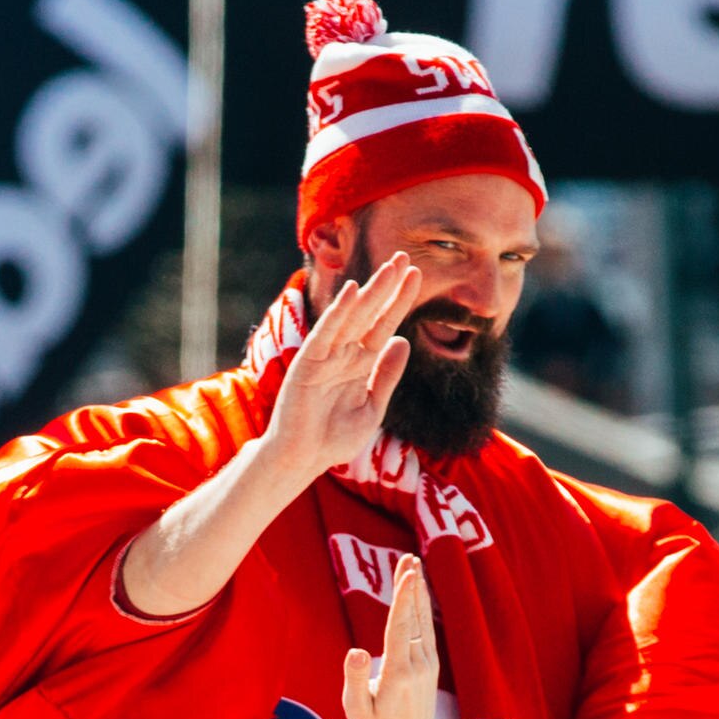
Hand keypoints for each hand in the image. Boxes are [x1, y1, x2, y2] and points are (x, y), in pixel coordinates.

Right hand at [260, 253, 432, 490]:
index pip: (384, 325)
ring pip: (352, 318)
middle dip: (387, 286)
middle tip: (405, 258)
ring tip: (391, 269)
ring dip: (370, 292)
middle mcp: (343, 353)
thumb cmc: (334, 440)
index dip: (399, 301)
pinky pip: (326, 333)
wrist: (303, 460)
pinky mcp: (308, 363)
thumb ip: (386, 375)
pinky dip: (338, 313)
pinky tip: (353, 292)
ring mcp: (325, 356)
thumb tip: (403, 341)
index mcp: (360, 363)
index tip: (416, 276)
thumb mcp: (373, 407)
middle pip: (370, 313)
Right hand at [343, 558, 443, 718]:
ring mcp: (427, 666)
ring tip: (413, 567)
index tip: (407, 571)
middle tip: (409, 558)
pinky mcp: (431, 668)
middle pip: (415, 616)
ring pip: (423, 621)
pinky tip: (420, 596)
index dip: (403, 596)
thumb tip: (356, 650)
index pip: (401, 626)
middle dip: (412, 586)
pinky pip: (427, 631)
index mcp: (398, 673)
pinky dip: (423, 609)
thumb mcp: (356, 712)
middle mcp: (417, 665)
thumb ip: (354, 679)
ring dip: (418, 593)